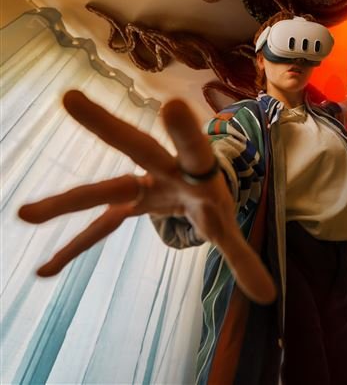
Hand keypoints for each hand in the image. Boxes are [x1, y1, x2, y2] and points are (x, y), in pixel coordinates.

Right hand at [18, 91, 275, 304]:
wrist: (198, 190)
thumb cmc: (214, 200)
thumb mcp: (228, 226)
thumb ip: (243, 257)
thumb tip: (269, 297)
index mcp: (196, 171)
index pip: (193, 148)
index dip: (184, 132)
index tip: (172, 105)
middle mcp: (164, 169)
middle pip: (137, 147)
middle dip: (107, 126)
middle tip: (70, 100)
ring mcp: (141, 184)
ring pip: (105, 188)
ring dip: (68, 202)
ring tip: (25, 213)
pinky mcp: (128, 202)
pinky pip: (100, 225)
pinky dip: (76, 246)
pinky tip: (48, 267)